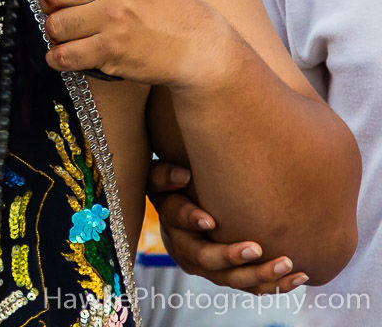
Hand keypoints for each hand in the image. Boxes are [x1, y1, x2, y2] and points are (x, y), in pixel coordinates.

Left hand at [20, 0, 231, 86]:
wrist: (196, 44)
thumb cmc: (166, 2)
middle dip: (52, 3)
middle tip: (65, 8)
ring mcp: (114, 18)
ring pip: (55, 24)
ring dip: (56, 31)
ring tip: (72, 31)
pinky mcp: (111, 50)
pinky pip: (64, 54)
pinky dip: (58, 56)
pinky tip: (65, 53)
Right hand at [148, 161, 308, 293]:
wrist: (186, 211)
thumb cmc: (175, 189)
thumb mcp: (161, 178)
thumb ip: (165, 175)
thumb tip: (183, 175)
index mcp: (174, 226)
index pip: (178, 222)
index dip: (192, 221)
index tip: (209, 220)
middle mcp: (190, 253)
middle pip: (209, 262)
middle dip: (233, 257)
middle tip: (257, 248)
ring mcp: (212, 269)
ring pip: (236, 280)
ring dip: (262, 276)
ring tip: (288, 265)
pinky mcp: (232, 275)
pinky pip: (253, 285)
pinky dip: (276, 284)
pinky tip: (299, 276)